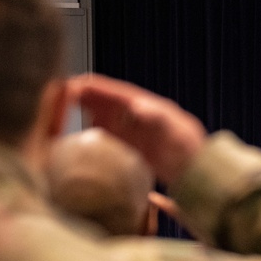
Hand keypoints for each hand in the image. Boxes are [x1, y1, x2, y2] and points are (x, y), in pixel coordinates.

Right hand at [68, 74, 205, 185]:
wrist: (201, 176)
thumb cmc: (191, 151)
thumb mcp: (175, 131)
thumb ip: (156, 116)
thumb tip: (135, 105)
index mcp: (148, 106)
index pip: (116, 92)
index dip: (95, 87)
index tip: (74, 84)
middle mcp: (140, 118)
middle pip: (107, 103)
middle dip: (84, 98)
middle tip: (60, 97)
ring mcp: (137, 134)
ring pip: (106, 120)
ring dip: (87, 116)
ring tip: (65, 116)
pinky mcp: (136, 151)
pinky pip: (112, 140)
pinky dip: (97, 137)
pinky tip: (85, 140)